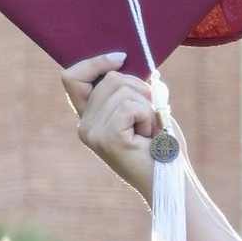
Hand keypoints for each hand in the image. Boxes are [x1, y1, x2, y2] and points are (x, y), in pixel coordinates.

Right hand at [62, 51, 163, 185]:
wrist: (169, 181)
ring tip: (149, 132)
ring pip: (122, 90)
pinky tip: (149, 136)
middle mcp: (85, 126)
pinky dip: (147, 116)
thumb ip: (127, 89)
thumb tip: (124, 61)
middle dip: (139, 90)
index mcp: (89, 118)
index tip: (121, 60)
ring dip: (146, 107)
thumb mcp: (142, 109)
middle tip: (149, 118)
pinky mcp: (108, 139)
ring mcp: (93, 134)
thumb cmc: (161, 147)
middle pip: (109, 79)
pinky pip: (130, 106)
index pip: (71, 78)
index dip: (95, 63)